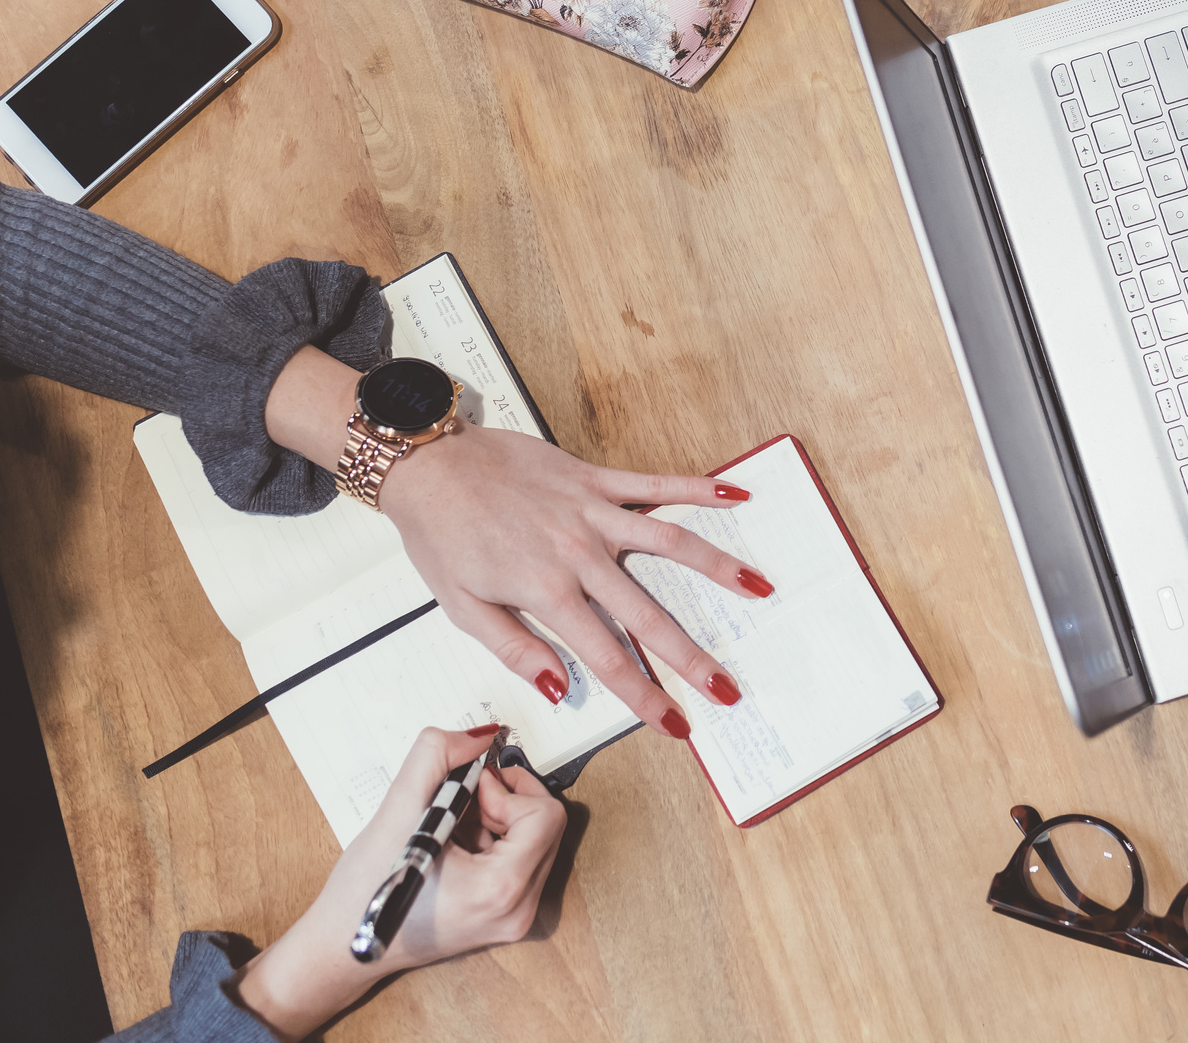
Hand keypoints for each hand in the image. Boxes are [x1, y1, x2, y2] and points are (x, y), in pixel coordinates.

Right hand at [234, 727, 567, 1039]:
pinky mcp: (503, 918)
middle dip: (505, 800)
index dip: (509, 789)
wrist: (340, 949)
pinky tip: (453, 844)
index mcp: (501, 891)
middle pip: (546, 826)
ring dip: (497, 818)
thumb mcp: (397, 812)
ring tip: (450, 823)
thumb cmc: (365, 892)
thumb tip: (480, 735)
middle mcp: (518, 911)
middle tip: (460, 798)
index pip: (546, 815)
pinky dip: (493, 840)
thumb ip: (437, 757)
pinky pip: (520, 861)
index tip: (470, 789)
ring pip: (534, 841)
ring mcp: (513, 919)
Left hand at [266, 348, 772, 736]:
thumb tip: (559, 688)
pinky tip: (737, 494)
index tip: (676, 724)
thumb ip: (515, 648)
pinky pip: (654, 483)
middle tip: (729, 688)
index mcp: (545, 591)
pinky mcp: (593, 478)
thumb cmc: (440, 536)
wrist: (427, 462)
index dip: (645, 697)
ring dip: (718, 567)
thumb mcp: (461, 607)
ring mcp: (591, 512)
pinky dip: (698, 486)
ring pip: (669, 542)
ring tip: (760, 588)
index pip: (606, 658)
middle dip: (692, 656)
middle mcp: (578, 553)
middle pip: (648, 614)